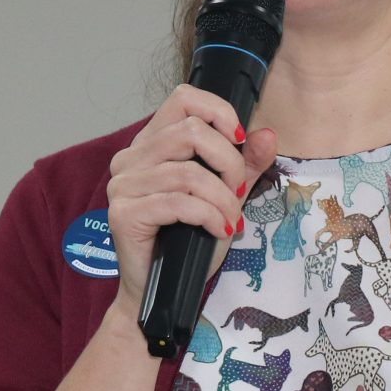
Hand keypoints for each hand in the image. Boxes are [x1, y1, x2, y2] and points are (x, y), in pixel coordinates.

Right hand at [104, 83, 278, 322]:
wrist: (161, 292)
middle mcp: (130, 158)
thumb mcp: (225, 196)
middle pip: (190, 131)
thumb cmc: (188, 243)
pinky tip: (219, 229)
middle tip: (238, 191)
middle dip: (228, 162)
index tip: (239, 139)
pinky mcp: (124, 213)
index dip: (217, 111)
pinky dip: (208, 215)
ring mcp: (123, 185)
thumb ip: (245, 164)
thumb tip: (268, 134)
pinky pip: (177, 202)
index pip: (182, 98)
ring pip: (187, 171)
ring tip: (230, 218)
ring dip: (222, 197)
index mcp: (151, 144)